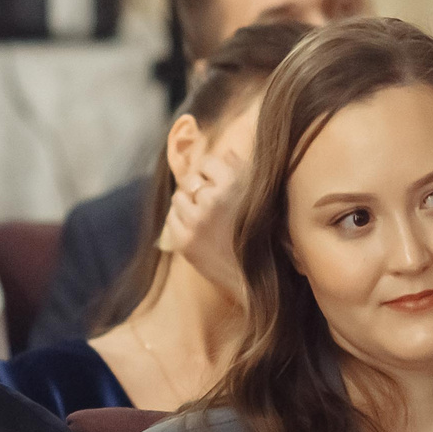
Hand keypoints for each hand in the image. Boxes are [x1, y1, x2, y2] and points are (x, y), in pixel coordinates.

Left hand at [161, 149, 250, 302]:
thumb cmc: (261, 235)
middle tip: (214, 206)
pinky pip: (171, 218)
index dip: (213, 174)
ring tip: (206, 219)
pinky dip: (181, 221)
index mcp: (234, 184)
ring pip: (179, 197)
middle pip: (191, 179)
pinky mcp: (184, 241)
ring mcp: (197, 221)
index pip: (208, 162)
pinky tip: (198, 231)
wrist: (253, 279)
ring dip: (189, 204)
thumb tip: (225, 152)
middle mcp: (214, 199)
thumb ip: (242, 170)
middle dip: (199, 189)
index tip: (221, 186)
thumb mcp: (260, 197)